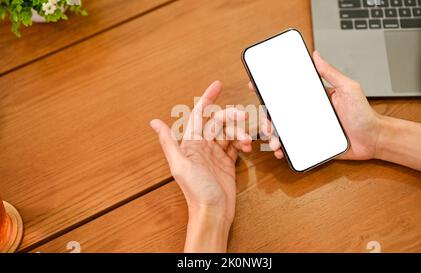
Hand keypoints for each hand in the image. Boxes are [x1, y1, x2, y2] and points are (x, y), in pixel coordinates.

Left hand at [150, 81, 251, 251]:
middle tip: (243, 117)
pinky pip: (235, 146)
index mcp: (191, 143)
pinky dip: (242, 143)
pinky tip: (246, 146)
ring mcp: (216, 155)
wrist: (213, 212)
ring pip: (229, 133)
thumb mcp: (180, 165)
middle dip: (231, 117)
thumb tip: (154, 122)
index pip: (198, 115)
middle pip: (219, 122)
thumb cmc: (196, 191)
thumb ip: (168, 142)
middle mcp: (203, 146)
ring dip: (239, 131)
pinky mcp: (227, 163)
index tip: (217, 85)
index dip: (207, 98)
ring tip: (246, 139)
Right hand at [249, 51, 381, 160]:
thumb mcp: (348, 89)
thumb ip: (331, 73)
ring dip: (273, 136)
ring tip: (274, 141)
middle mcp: (307, 113)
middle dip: (266, 118)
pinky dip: (284, 149)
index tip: (255, 85)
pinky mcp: (311, 145)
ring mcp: (307, 129)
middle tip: (265, 123)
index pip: (287, 92)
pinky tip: (280, 151)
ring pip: (283, 132)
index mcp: (312, 98)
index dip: (270, 89)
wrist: (373, 140)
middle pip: (279, 114)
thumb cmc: (363, 114)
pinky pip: (293, 147)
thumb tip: (316, 55)